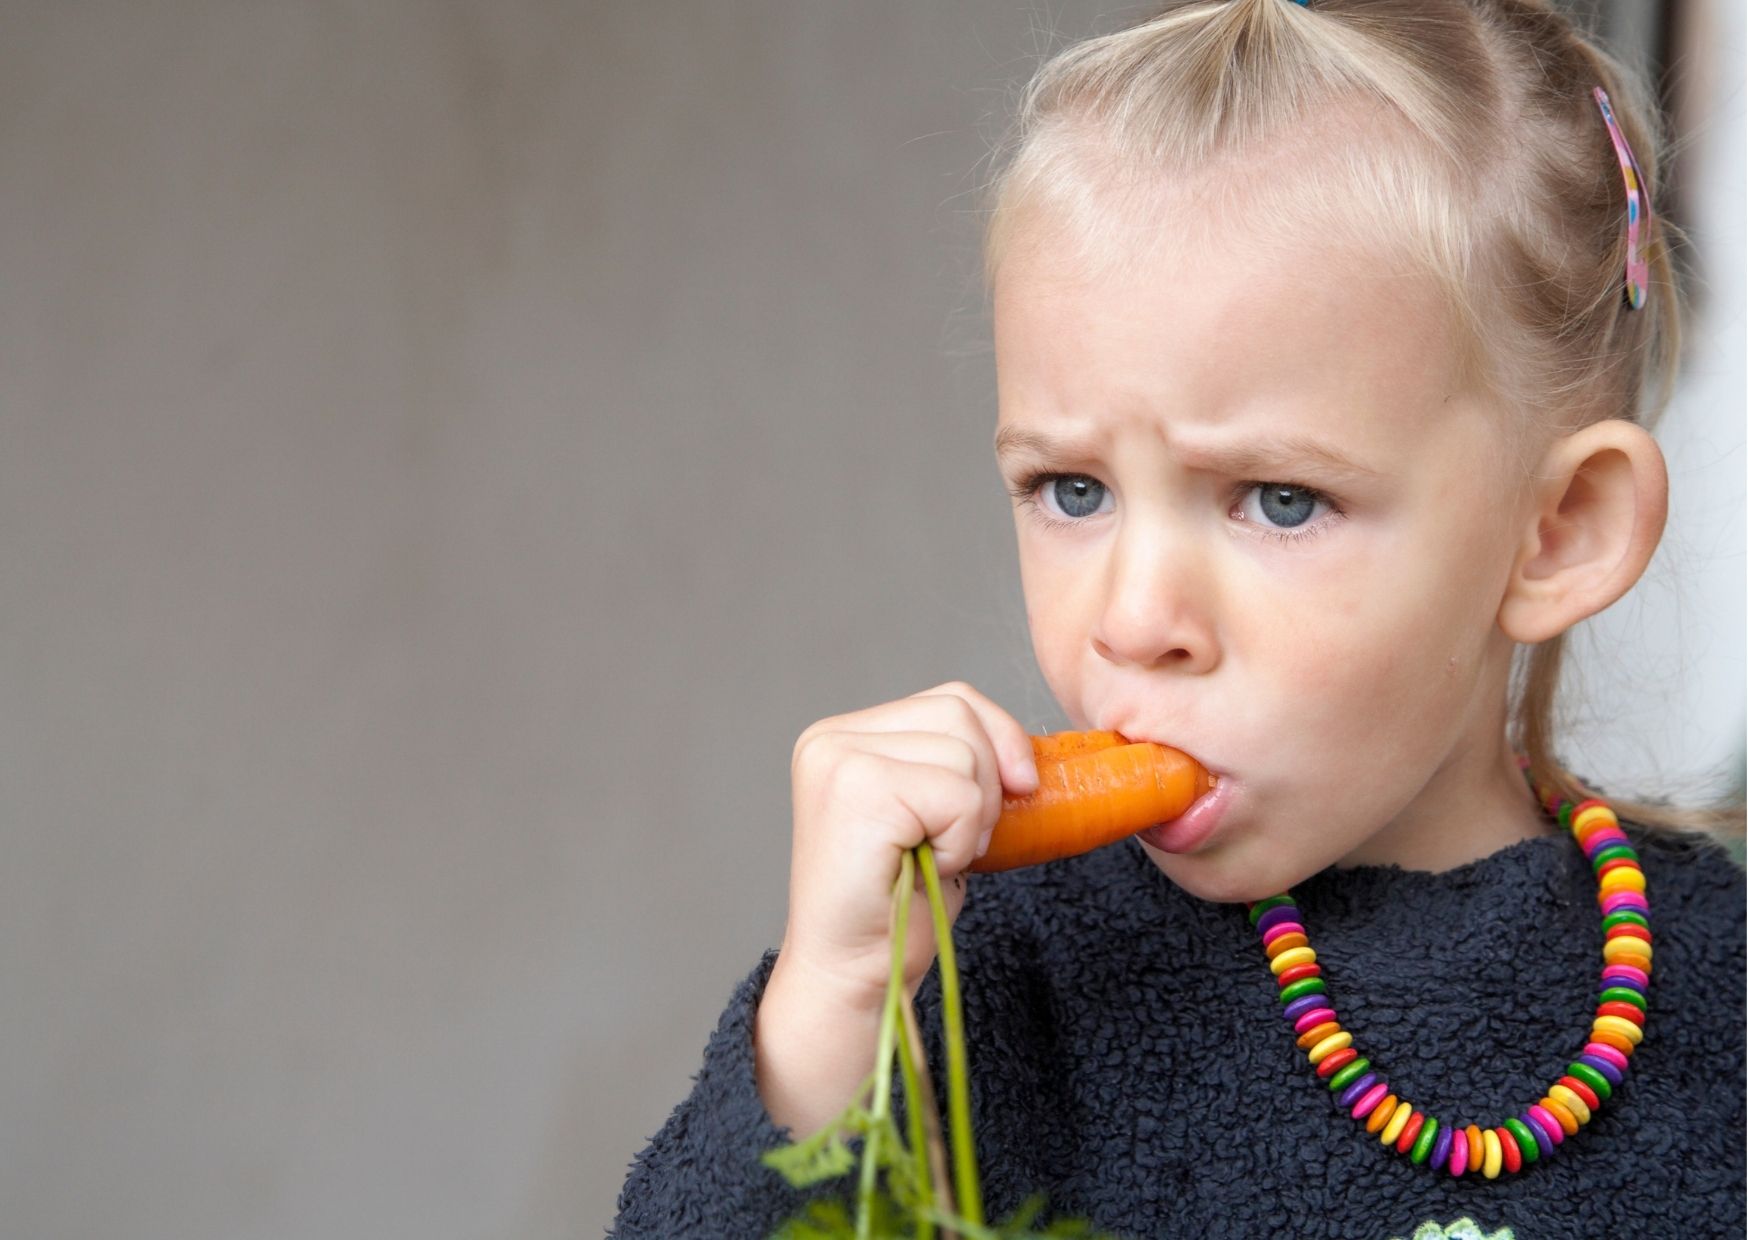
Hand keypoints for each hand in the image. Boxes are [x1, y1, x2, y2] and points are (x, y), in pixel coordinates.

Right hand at [776, 681, 1039, 1006]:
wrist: (855, 975)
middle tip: (954, 841)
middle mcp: (831, 738)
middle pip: (962, 712)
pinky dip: (961, 839)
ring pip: (965, 753)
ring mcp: (838, 760)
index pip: (954, 699)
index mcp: (845, 735)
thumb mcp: (938, 814)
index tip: (1010, 796)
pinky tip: (926, 867)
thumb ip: (963, 762)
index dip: (999, 745)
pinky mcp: (856, 791)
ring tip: (933, 856)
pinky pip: (958, 794)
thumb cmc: (897, 904)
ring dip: (972, 819)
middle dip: (988, 782)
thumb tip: (1031, 749)